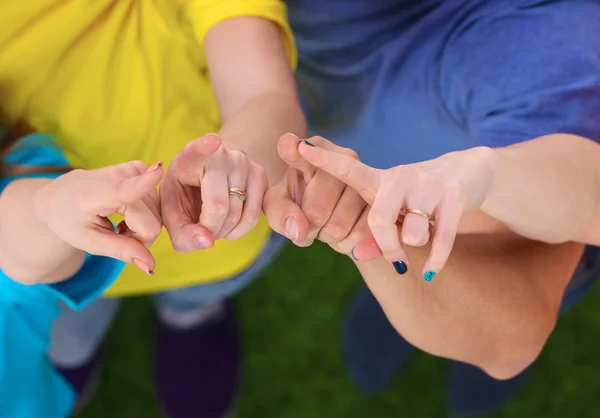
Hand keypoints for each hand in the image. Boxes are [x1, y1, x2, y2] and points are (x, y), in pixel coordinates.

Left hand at [33, 160, 163, 274]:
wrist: (58, 197)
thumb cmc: (70, 221)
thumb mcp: (89, 242)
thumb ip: (121, 250)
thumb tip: (150, 266)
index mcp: (97, 194)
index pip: (127, 189)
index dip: (145, 181)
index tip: (159, 168)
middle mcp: (117, 176)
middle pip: (152, 222)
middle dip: (141, 237)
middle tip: (118, 236)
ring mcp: (130, 169)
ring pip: (158, 213)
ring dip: (143, 225)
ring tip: (120, 224)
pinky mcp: (138, 167)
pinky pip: (156, 199)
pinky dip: (147, 212)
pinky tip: (129, 213)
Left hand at [160, 134, 267, 252]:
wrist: (208, 177)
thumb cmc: (185, 196)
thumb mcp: (172, 214)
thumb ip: (181, 234)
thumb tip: (208, 241)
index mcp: (188, 159)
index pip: (196, 151)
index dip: (204, 146)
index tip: (213, 140)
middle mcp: (218, 156)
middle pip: (218, 206)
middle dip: (209, 229)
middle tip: (201, 229)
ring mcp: (242, 163)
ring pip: (237, 215)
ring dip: (224, 231)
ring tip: (214, 224)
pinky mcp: (260, 174)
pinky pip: (253, 217)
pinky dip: (239, 230)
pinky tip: (229, 224)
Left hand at [263, 134, 381, 259]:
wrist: (331, 216)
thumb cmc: (298, 206)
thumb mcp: (279, 206)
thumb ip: (279, 213)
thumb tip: (299, 229)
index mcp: (310, 150)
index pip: (297, 152)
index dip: (292, 151)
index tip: (289, 145)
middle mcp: (342, 156)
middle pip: (315, 212)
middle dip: (309, 228)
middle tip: (311, 222)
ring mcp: (366, 176)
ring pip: (338, 227)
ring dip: (328, 237)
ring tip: (327, 225)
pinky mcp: (383, 200)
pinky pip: (358, 235)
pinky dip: (347, 244)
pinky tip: (344, 233)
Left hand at [299, 143, 494, 277]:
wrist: (468, 172)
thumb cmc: (417, 198)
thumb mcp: (393, 212)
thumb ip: (372, 234)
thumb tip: (360, 255)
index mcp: (379, 179)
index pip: (347, 169)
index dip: (323, 160)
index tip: (299, 145)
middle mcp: (400, 177)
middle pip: (379, 220)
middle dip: (385, 247)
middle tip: (394, 257)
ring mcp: (427, 184)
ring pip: (413, 233)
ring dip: (415, 245)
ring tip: (421, 236)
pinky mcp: (454, 195)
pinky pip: (441, 238)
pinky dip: (435, 261)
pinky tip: (430, 272)